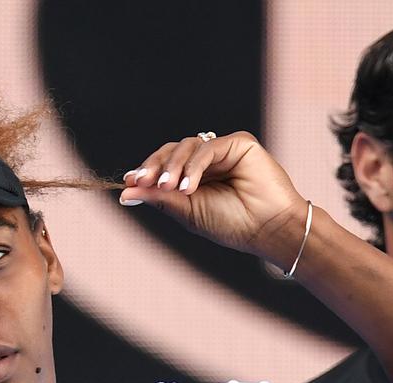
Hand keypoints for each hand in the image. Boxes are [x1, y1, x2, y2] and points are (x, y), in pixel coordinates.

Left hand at [119, 131, 307, 265]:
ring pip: (187, 146)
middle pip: (172, 150)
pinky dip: (194, 165)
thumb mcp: (188, 212)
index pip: (165, 165)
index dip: (147, 170)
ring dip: (174, 167)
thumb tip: (124, 192)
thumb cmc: (233, 225)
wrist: (268, 229)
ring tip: (171, 188)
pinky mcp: (240, 144)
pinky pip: (208, 147)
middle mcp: (209, 162)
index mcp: (197, 178)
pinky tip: (188, 186)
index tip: (129, 180)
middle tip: (142, 181)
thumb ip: (159, 198)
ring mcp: (224, 151)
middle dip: (155, 166)